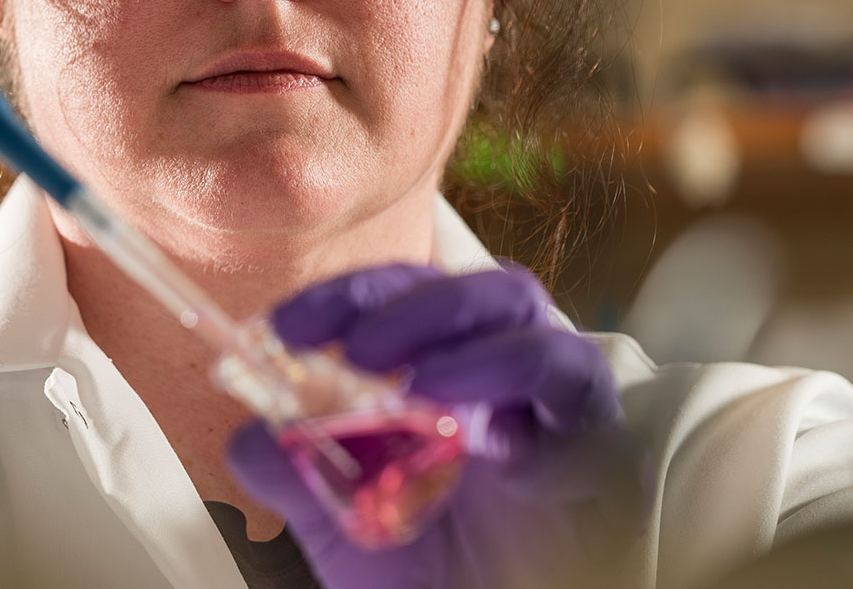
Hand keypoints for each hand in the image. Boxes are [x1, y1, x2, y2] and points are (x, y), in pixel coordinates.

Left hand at [227, 263, 647, 588]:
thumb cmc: (433, 580)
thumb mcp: (345, 527)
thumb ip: (296, 476)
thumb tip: (249, 436)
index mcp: (449, 377)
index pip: (406, 301)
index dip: (348, 298)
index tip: (285, 325)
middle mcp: (509, 380)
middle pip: (478, 291)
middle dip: (405, 301)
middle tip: (345, 343)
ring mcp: (558, 411)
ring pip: (532, 323)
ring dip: (457, 332)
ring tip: (401, 377)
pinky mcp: (603, 453)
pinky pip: (578, 390)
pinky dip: (519, 384)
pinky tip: (471, 423)